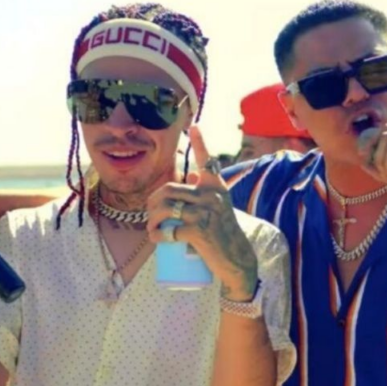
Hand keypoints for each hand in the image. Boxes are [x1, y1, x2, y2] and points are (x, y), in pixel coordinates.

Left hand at [147, 126, 258, 301]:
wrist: (236, 259)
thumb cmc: (223, 233)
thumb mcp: (218, 206)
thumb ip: (205, 189)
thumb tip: (190, 172)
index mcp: (217, 188)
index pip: (208, 162)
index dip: (201, 143)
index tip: (195, 126)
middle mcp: (212, 197)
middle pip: (169, 190)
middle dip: (153, 201)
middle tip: (149, 214)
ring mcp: (205, 213)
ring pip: (166, 208)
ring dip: (151, 220)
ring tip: (151, 228)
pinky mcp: (198, 232)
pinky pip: (169, 230)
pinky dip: (157, 235)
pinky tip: (155, 238)